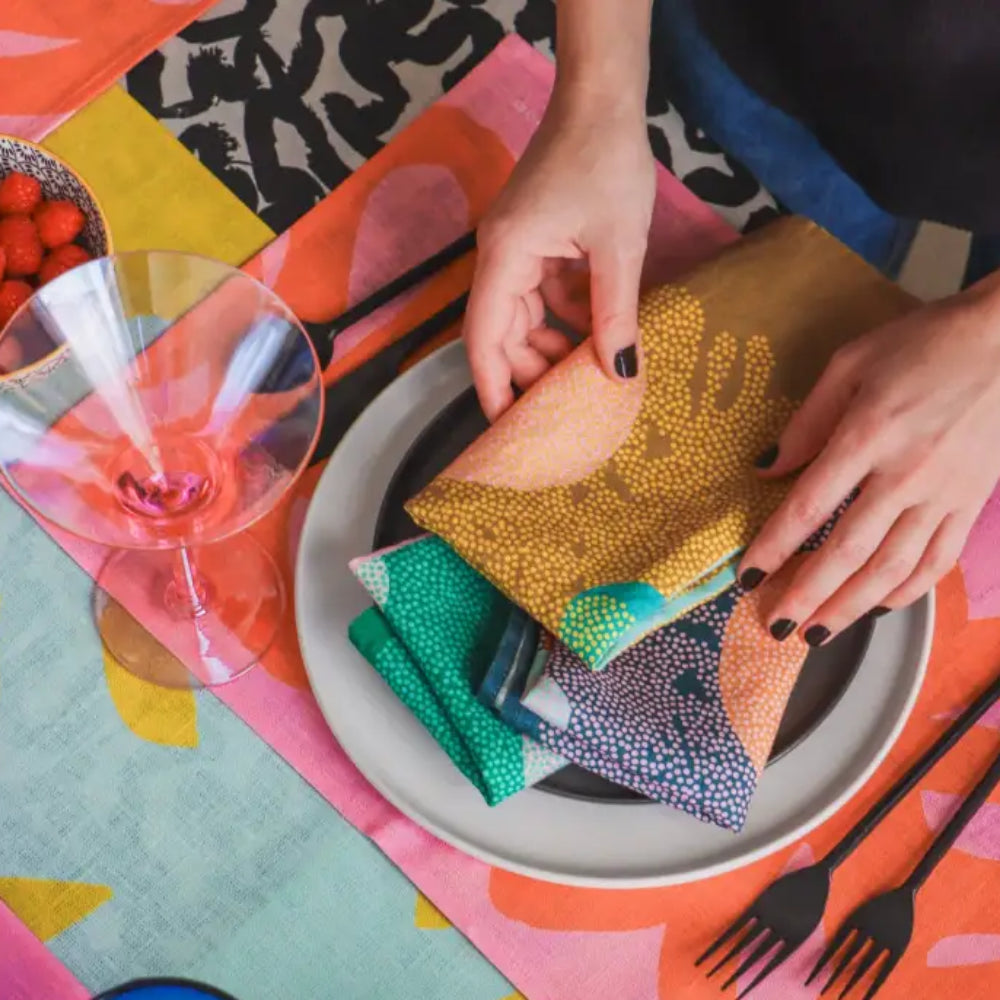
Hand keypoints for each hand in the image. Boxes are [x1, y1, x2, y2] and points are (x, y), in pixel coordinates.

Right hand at [464, 92, 655, 420]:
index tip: (504, 429)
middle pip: (503, 333)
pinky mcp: (537, 241)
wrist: (602, 100)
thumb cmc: (607, 163)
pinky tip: (596, 332)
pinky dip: (566, 317)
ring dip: (553, 346)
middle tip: (565, 408)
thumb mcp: (619, 246)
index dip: (491, 386)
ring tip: (587, 376)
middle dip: (531, 371)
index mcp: (505, 258)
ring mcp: (518, 249)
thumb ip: (615, 313)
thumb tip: (620, 374)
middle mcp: (500, 257)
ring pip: (525, 317)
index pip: (484, 338)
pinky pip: (544, 294)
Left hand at [739, 279, 999, 644]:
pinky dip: (906, 591)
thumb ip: (807, 422)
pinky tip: (878, 607)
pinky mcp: (971, 502)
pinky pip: (936, 560)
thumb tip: (766, 468)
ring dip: (851, 607)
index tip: (747, 577)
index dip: (774, 547)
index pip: (809, 507)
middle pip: (848, 551)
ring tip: (818, 633)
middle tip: (776, 627)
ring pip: (892, 567)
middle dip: (807, 595)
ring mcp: (943, 494)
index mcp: (867, 437)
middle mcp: (904, 475)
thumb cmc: (922, 345)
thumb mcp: (850, 365)